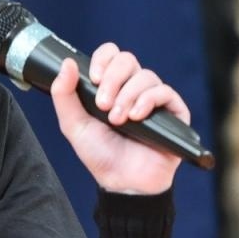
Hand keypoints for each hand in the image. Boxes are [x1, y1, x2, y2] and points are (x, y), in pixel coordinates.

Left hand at [48, 42, 189, 194]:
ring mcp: (155, 99)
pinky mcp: (174, 112)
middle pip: (127, 60)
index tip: (95, 79)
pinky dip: (148, 100)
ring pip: (145, 76)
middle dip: (113, 80)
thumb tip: (66, 62)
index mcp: (112, 86)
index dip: (103, 59)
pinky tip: (136, 117)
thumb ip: (64, 94)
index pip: (111, 54)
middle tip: (103, 105)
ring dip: (127, 96)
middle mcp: (134, 88)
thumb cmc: (101, 155)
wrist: (122, 182)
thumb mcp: (74, 124)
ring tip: (118, 120)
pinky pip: (165, 92)